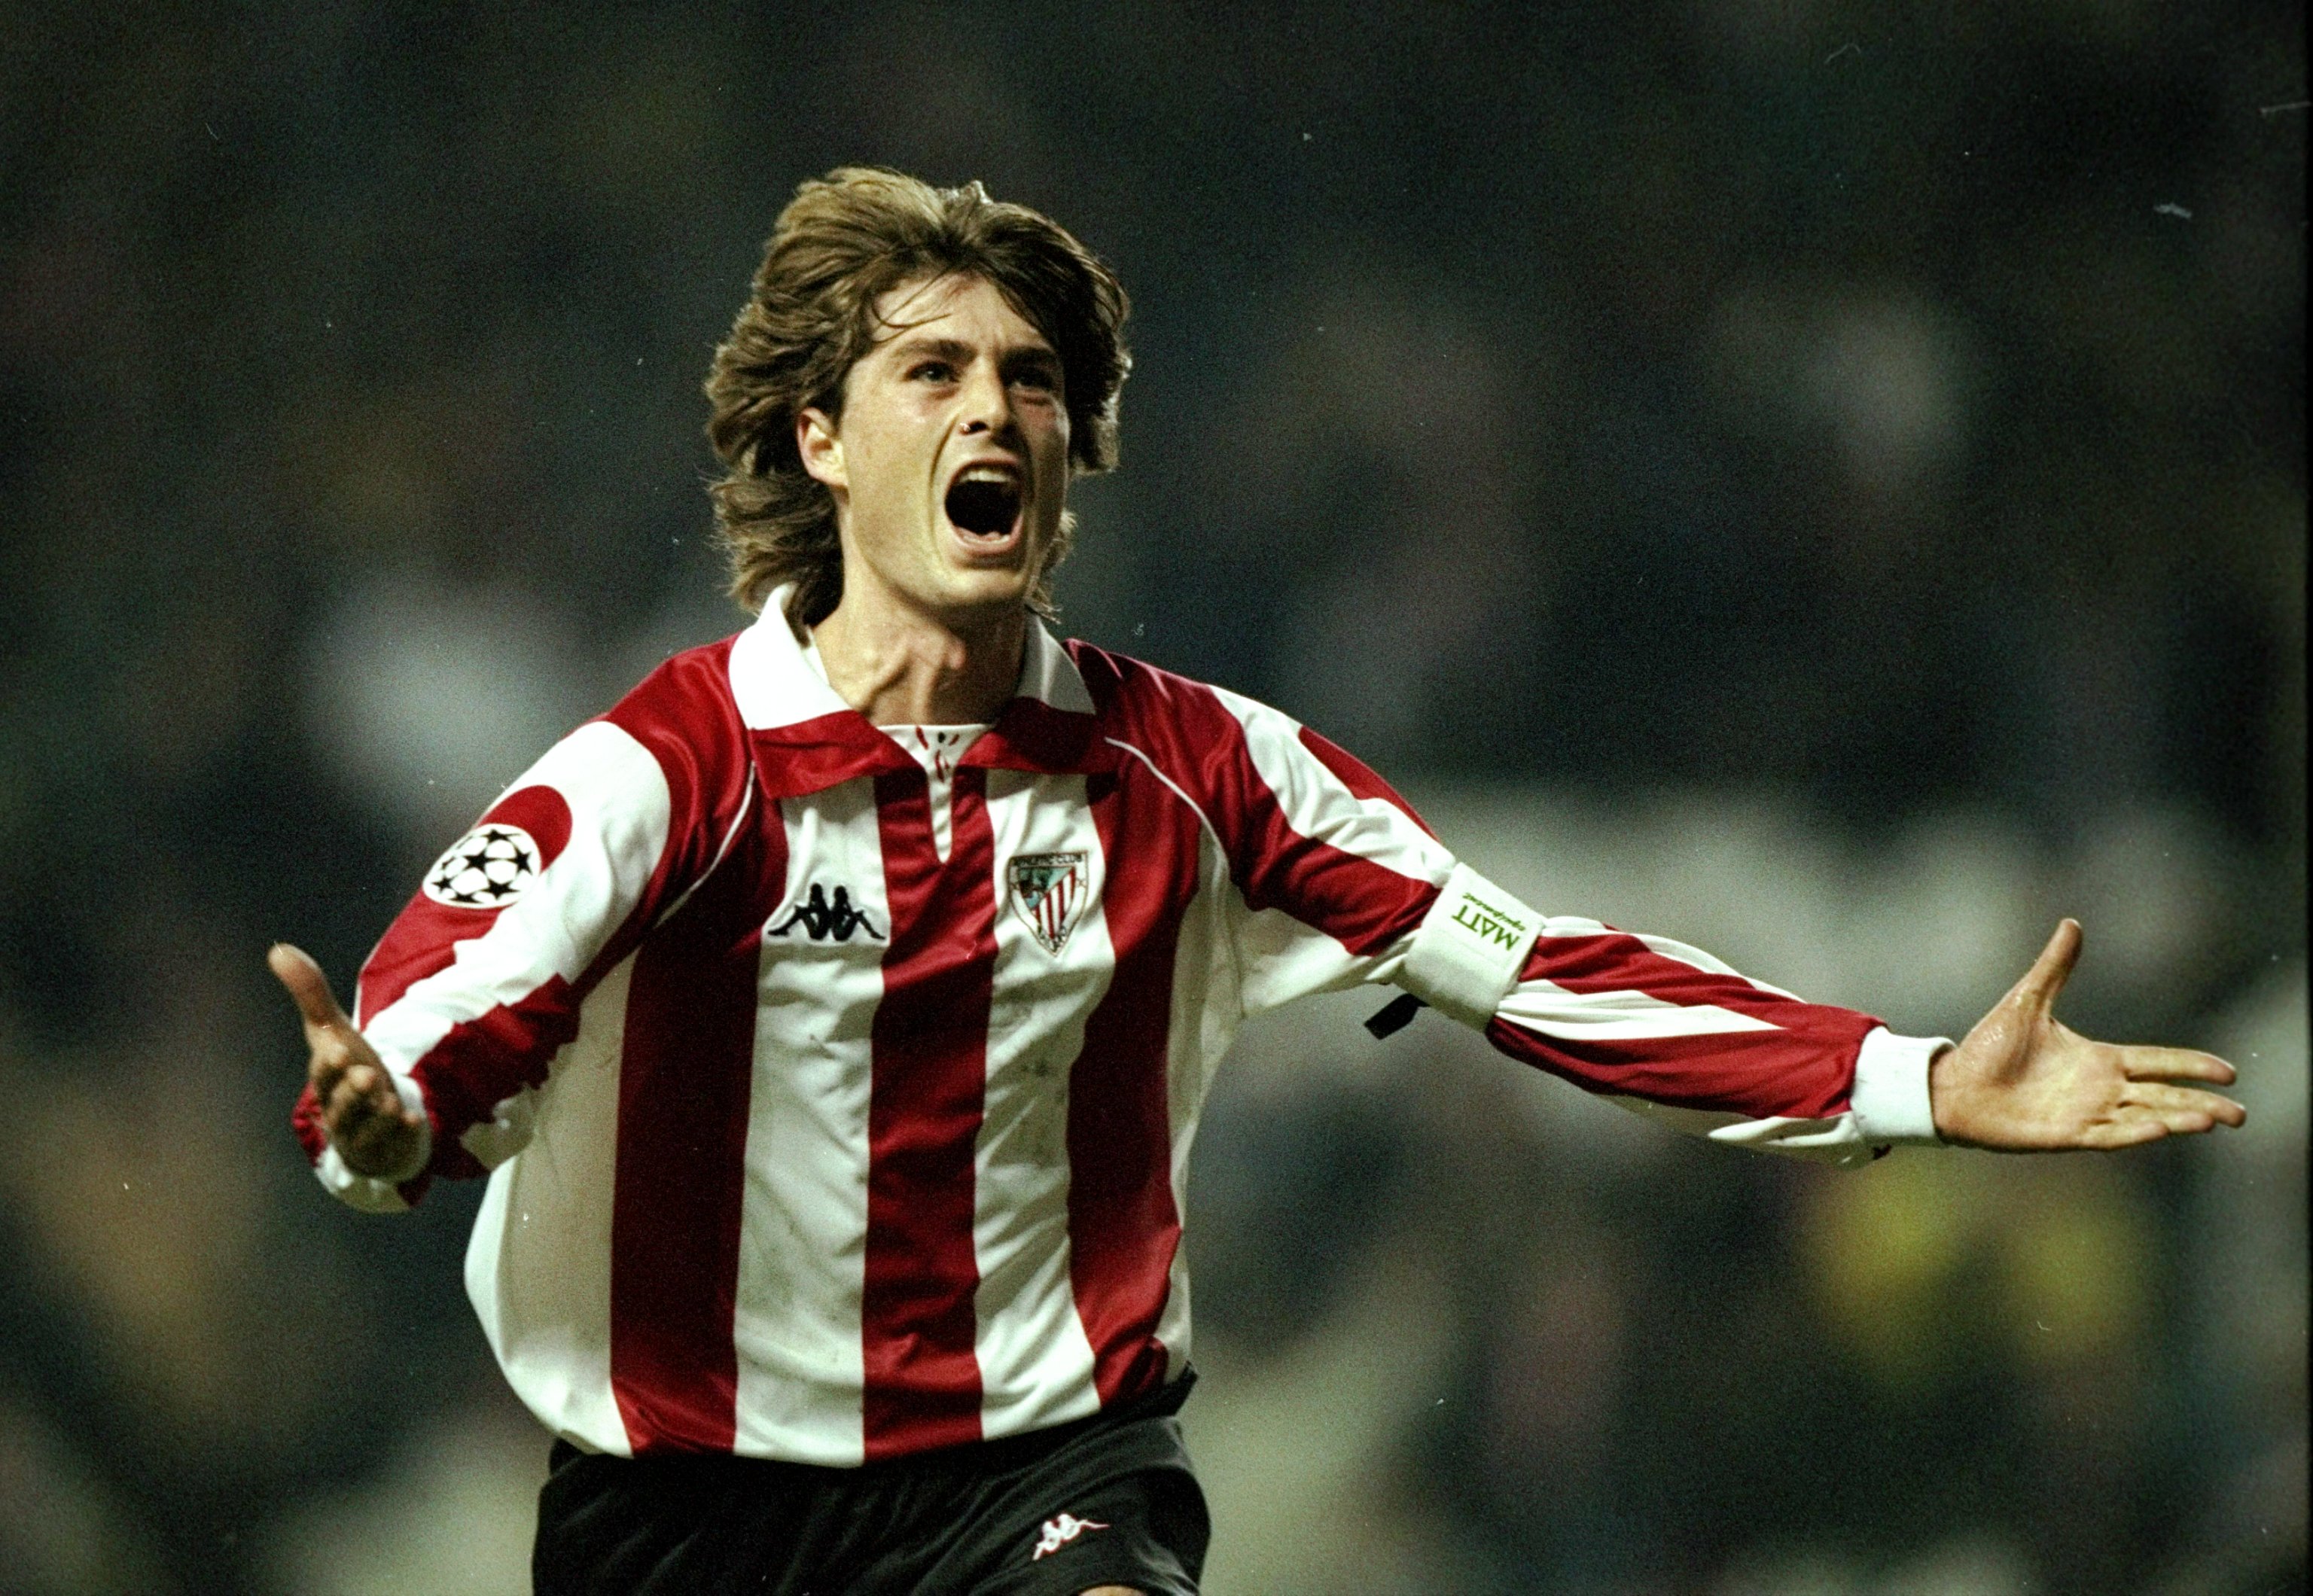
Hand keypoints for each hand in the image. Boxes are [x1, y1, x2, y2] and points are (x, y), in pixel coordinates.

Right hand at [270, 943, 427, 1179]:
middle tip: (368, 1075)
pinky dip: (402, 1133)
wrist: (370, 1114)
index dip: (329, 1062)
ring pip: (365, 1128)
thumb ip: (311, 993)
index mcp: (325, 1079)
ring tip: (391, 1102)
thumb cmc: (347, 1068)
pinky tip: (414, 1121)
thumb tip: (278, 949)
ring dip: (377, 1115)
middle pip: (341, 1103)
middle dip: (353, 1091)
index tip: (339, 1047)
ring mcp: (361, 1132)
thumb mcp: (332, 1031)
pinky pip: (392, 1144)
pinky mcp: (385, 1147)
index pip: (322, 1072)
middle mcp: (338, 1109)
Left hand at [1928, 918, 2245, 1150]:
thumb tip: (2072, 923)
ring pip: (2144, 1117)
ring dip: (2179, 1119)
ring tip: (2213, 1119)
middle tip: (2240, 1115)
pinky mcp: (2066, 1134)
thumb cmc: (1989, 1047)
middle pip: (2163, 1097)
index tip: (2229, 1071)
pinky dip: (2136, 1132)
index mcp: (2098, 1060)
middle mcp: (2099, 1089)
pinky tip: (2163, 1129)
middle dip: (2202, 1103)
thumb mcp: (2028, 1000)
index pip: (2157, 1063)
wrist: (1954, 1084)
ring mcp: (2085, 1114)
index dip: (2190, 1066)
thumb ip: (2055, 966)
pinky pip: (2110, 1134)